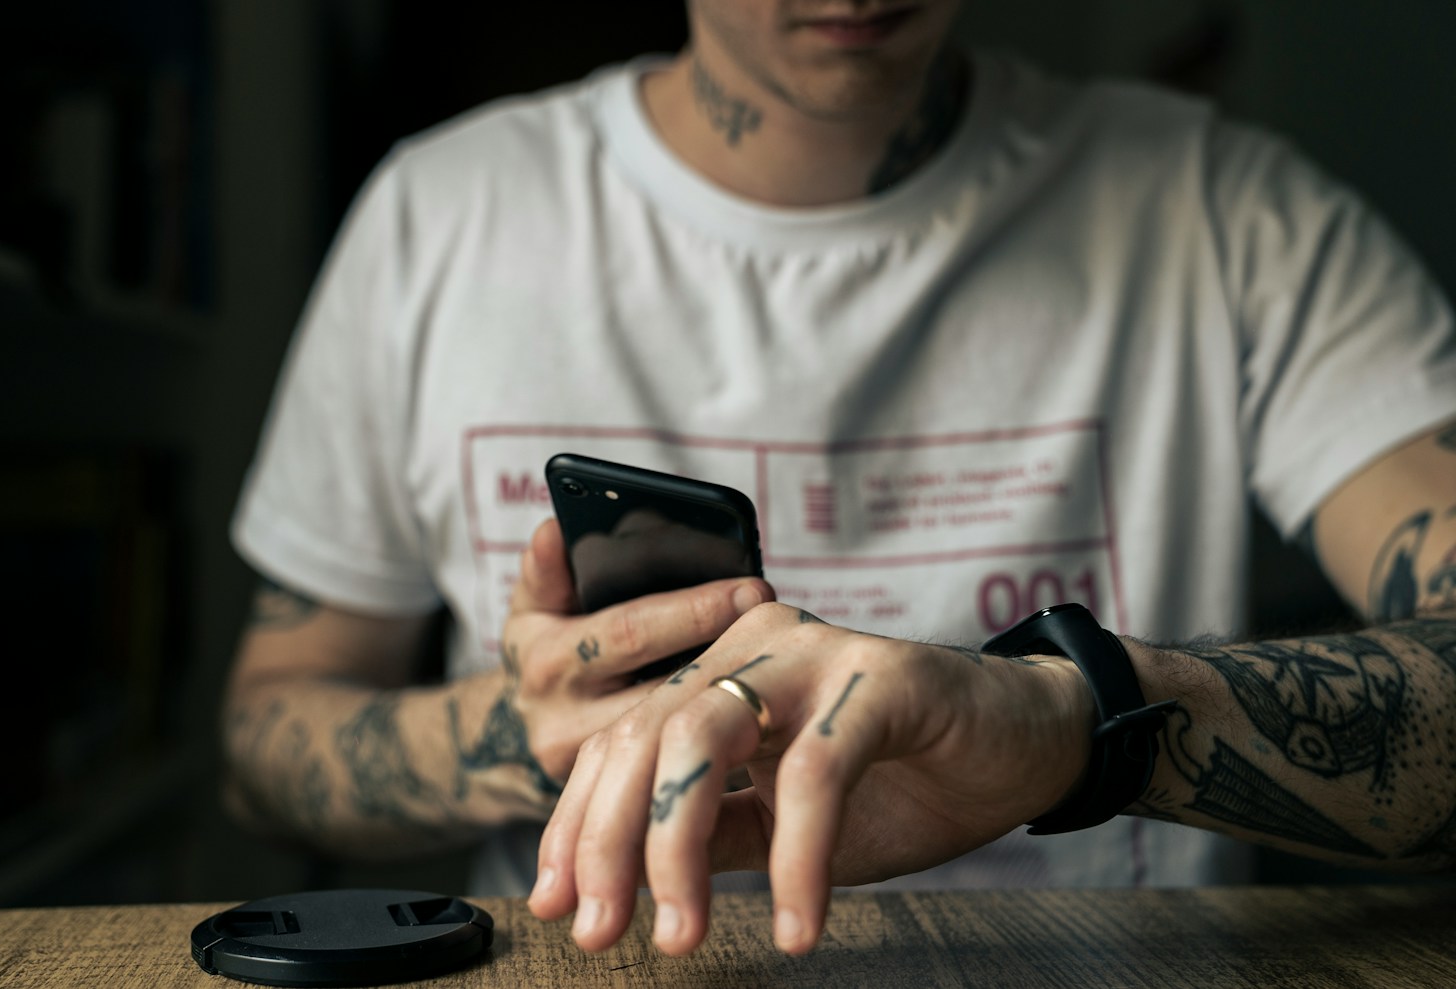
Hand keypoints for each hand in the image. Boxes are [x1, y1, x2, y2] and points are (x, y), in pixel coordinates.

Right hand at [503, 519, 772, 784]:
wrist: (524, 731)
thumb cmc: (548, 646)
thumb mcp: (535, 605)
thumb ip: (546, 568)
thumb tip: (555, 529)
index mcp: (548, 658)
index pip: (630, 630)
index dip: (695, 610)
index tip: (753, 587)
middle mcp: (563, 719)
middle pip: (663, 688)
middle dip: (728, 652)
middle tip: (783, 626)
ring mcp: (591, 769)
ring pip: (676, 733)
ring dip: (729, 698)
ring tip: (781, 662)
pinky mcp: (618, 800)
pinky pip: (679, 765)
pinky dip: (720, 736)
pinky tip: (762, 709)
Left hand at [527, 602, 1094, 955]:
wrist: (1029, 744)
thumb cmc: (907, 781)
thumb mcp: (785, 822)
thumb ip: (714, 833)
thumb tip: (625, 881)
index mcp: (720, 673)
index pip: (621, 741)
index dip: (578, 824)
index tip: (554, 905)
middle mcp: (753, 648)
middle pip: (645, 735)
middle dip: (607, 841)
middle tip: (603, 932)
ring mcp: (816, 652)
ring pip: (704, 734)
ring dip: (676, 843)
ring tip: (681, 935)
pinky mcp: (883, 676)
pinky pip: (814, 771)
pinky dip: (795, 857)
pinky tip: (796, 925)